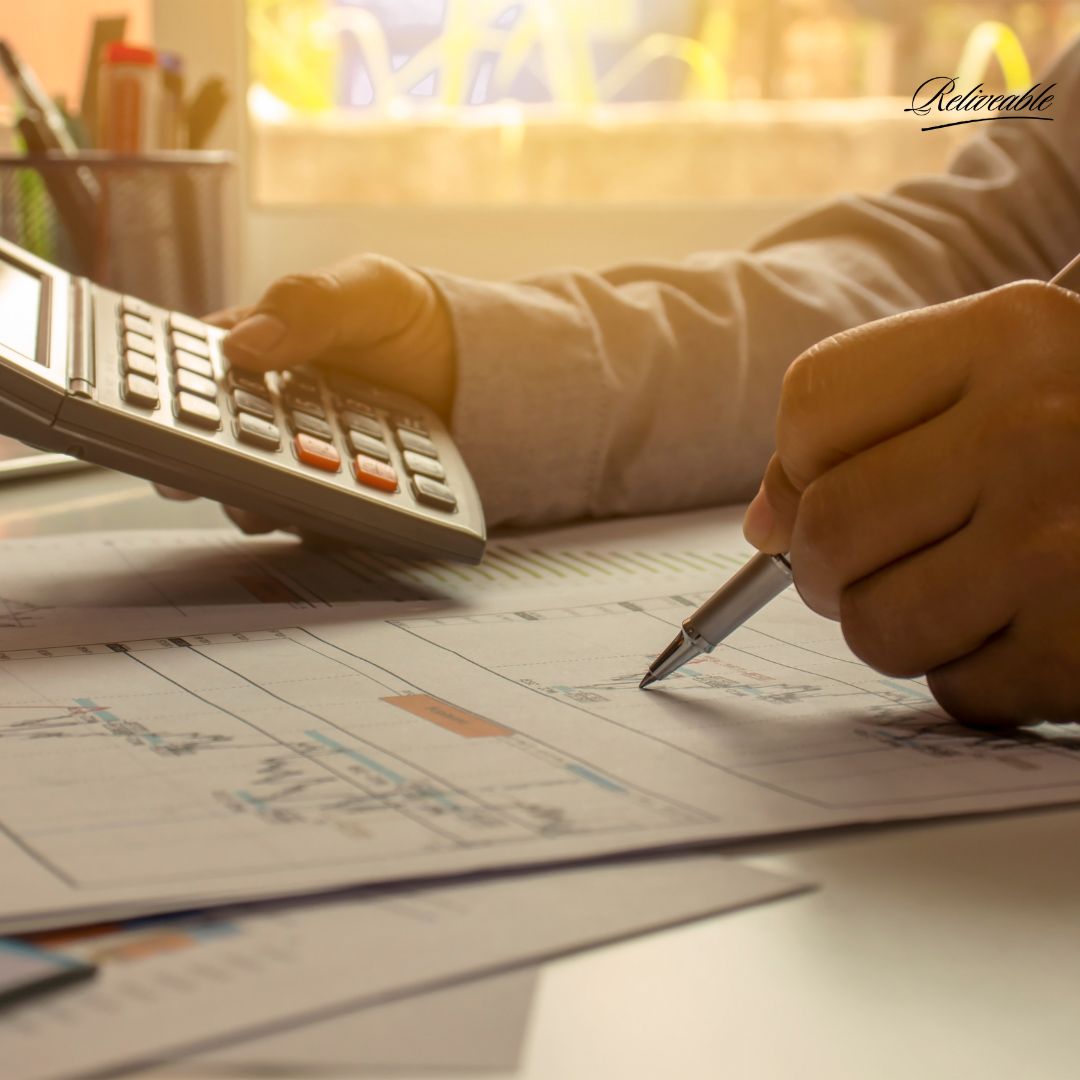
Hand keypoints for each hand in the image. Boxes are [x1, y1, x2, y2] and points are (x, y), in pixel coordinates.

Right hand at [157, 254, 454, 533]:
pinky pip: (318, 518)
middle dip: (198, 466)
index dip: (162, 399)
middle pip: (215, 448)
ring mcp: (302, 462)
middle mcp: (269, 414)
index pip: (193, 378)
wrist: (472, 370)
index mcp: (257, 356)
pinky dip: (316, 522)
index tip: (151, 417)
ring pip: (260, 492)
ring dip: (254, 501)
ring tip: (264, 505)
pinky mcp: (339, 500)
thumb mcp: (367, 290)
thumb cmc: (408, 319)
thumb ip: (309, 305)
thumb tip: (241, 347)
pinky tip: (328, 518)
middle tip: (192, 478)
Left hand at [742, 281, 1079, 723]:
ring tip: (954, 593)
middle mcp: (1040, 432)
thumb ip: (880, 423)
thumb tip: (762, 520)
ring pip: (876, 625)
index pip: (812, 411)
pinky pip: (956, 690)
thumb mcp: (1012, 373)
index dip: (798, 467)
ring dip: (892, 625)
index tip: (820, 491)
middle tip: (857, 568)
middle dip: (825, 567)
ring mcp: (1068, 548)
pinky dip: (970, 673)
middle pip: (829, 531)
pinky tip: (1025, 627)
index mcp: (1010, 337)